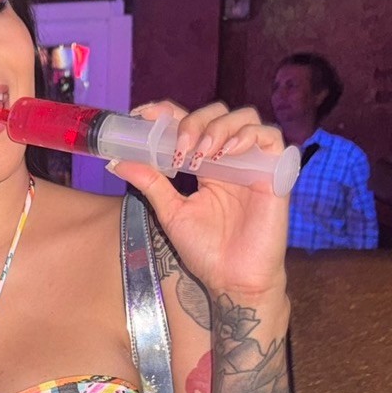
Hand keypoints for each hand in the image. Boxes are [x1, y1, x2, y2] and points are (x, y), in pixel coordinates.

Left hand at [115, 101, 289, 297]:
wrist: (232, 280)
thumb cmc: (206, 250)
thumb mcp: (171, 212)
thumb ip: (150, 183)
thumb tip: (118, 161)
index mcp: (205, 165)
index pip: (189, 123)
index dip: (169, 112)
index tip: (144, 115)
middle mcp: (229, 159)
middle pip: (216, 113)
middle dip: (193, 122)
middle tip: (178, 147)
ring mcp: (252, 163)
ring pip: (244, 117)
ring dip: (217, 127)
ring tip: (200, 152)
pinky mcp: (274, 173)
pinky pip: (270, 137)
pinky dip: (248, 135)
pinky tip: (227, 153)